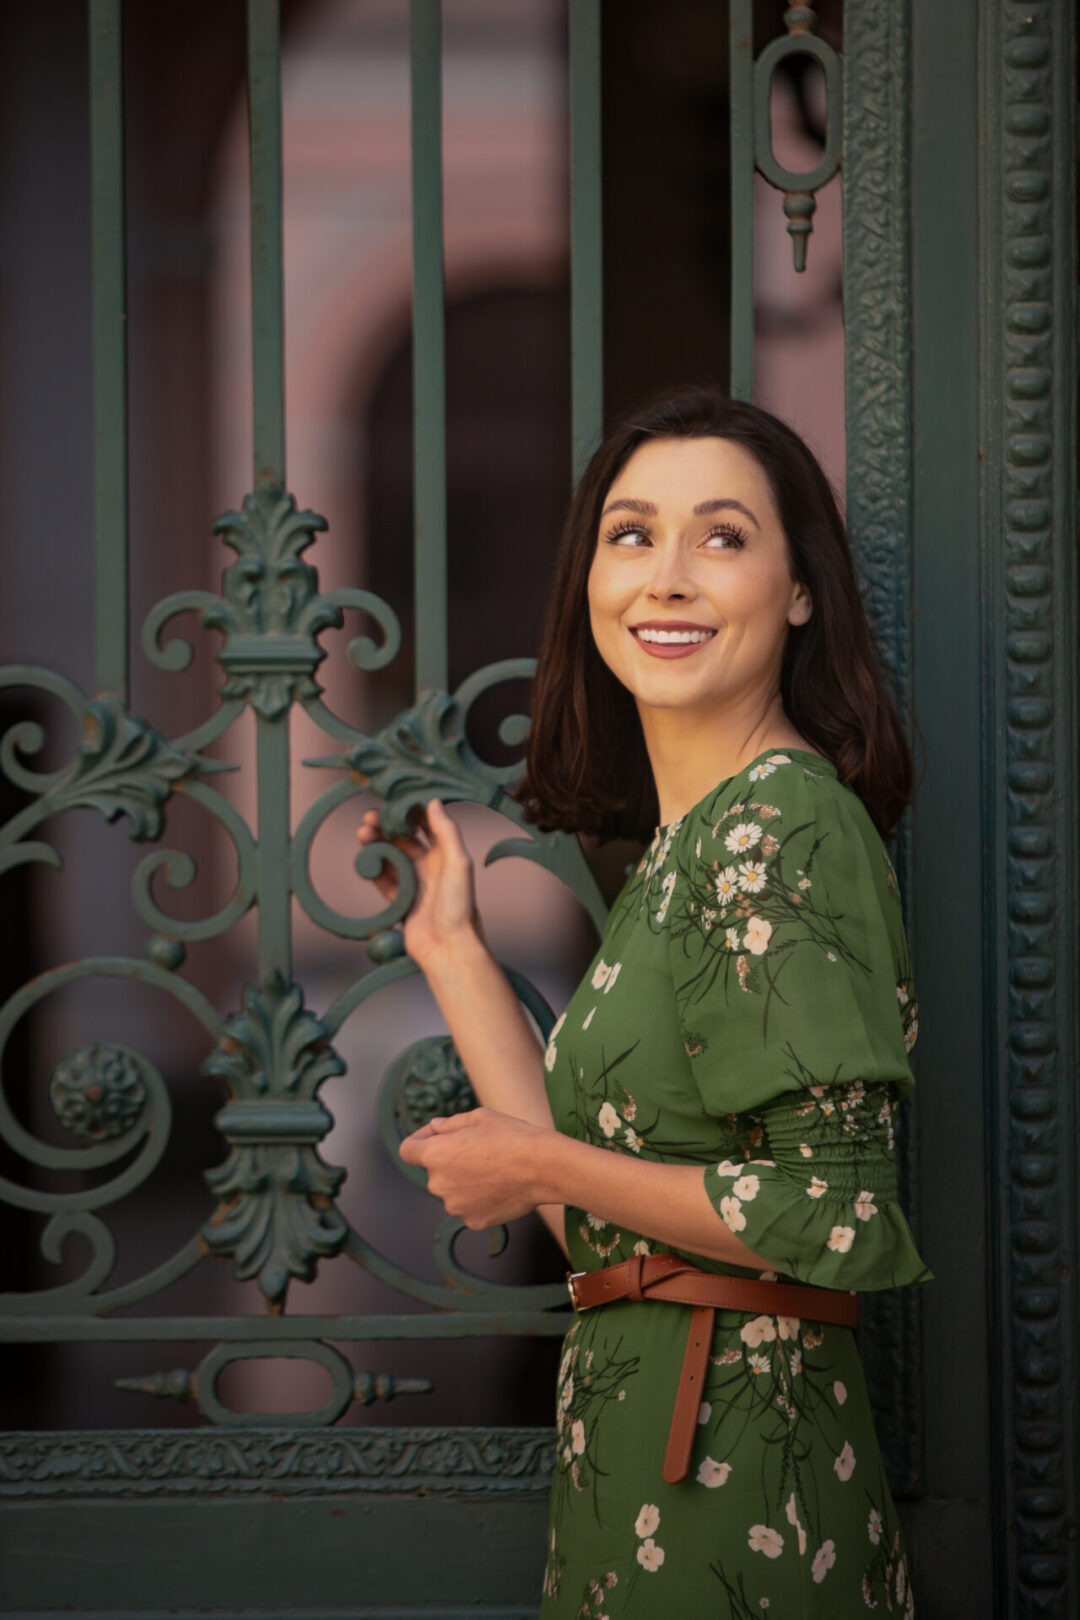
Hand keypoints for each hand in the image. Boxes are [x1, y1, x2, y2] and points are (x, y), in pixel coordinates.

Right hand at [355, 797, 484, 964]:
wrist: (449, 948)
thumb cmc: (459, 905)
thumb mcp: (458, 863)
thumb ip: (446, 832)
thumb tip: (432, 801)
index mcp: (446, 854)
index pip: (425, 825)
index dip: (409, 811)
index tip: (391, 800)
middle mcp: (430, 867)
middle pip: (403, 840)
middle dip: (386, 827)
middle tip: (369, 818)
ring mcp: (415, 884)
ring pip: (390, 858)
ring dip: (376, 845)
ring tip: (361, 834)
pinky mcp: (401, 902)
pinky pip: (384, 881)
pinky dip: (374, 870)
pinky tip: (364, 860)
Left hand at [399, 1107, 547, 1227]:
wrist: (543, 1168)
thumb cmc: (511, 1136)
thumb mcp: (479, 1117)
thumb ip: (450, 1124)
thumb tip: (436, 1128)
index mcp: (435, 1155)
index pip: (407, 1150)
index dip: (420, 1139)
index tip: (439, 1135)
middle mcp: (439, 1184)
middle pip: (434, 1171)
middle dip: (449, 1160)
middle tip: (479, 1150)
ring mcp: (456, 1207)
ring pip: (453, 1190)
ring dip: (464, 1181)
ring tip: (494, 1169)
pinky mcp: (473, 1222)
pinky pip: (469, 1206)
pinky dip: (479, 1198)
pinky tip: (500, 1187)